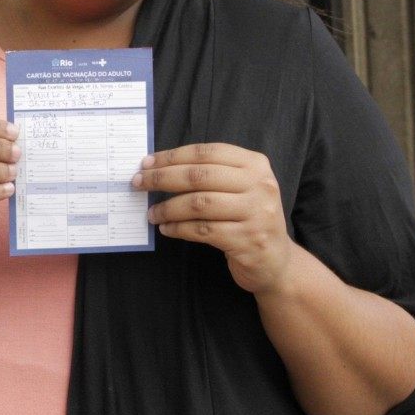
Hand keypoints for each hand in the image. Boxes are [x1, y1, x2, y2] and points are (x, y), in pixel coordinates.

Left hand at [134, 143, 292, 294]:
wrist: (277, 261)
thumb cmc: (248, 218)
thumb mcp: (241, 188)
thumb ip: (211, 174)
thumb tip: (160, 167)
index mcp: (255, 164)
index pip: (207, 152)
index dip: (173, 156)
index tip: (147, 162)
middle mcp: (259, 185)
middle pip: (200, 176)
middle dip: (162, 178)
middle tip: (138, 183)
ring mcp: (255, 213)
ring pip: (199, 204)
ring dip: (168, 208)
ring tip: (151, 212)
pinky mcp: (247, 240)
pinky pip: (202, 230)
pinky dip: (179, 228)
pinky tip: (166, 228)